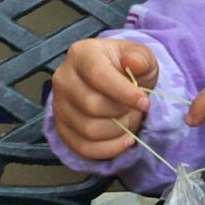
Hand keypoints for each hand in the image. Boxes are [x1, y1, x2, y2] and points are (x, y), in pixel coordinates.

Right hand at [51, 38, 158, 161]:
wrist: (113, 82)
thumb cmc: (126, 68)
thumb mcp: (140, 57)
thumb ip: (141, 57)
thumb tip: (134, 62)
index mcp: (81, 54)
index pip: (98, 75)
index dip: (123, 92)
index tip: (145, 103)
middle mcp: (63, 79)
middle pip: (92, 106)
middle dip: (122, 113)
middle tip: (135, 110)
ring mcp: (59, 105)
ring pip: (88, 130)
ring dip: (117, 132)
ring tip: (128, 121)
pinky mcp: (61, 127)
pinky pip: (83, 148)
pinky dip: (108, 149)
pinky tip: (123, 140)